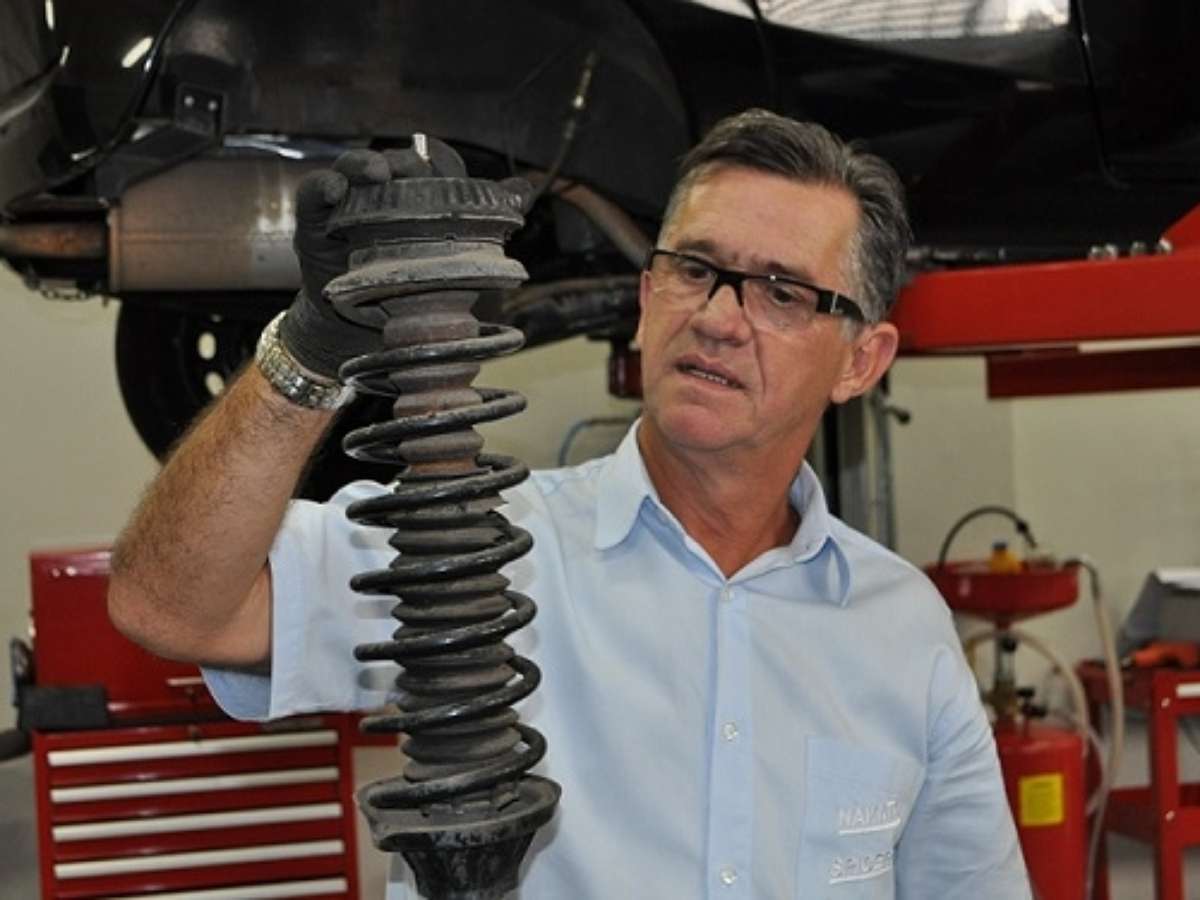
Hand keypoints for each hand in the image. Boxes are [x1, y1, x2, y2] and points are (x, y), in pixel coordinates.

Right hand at [279, 140, 466, 377]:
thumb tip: (525, 190)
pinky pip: (314, 195)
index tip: (455, 176)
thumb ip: (487, 228)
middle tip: (417, 173)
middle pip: (397, 163)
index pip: (435, 166)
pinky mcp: (316, 222)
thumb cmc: (409, 294)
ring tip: (377, 172)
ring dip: (364, 164)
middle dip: (408, 163)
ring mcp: (348, 205)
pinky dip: (323, 187)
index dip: (445, 164)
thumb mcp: (451, 267)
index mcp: (419, 199)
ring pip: (354, 168)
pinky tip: (335, 190)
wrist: (358, 334)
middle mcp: (383, 194)